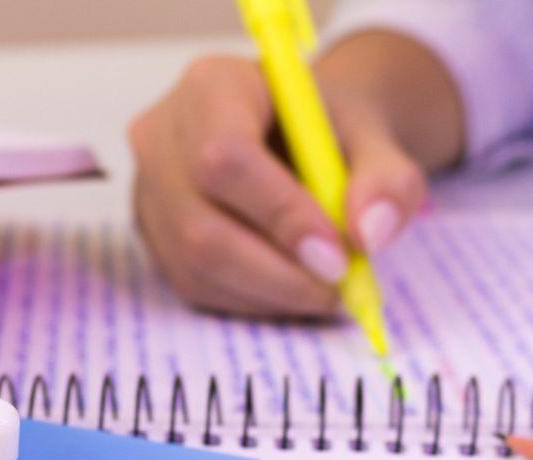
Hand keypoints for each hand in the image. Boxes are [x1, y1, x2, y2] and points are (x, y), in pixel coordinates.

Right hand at [128, 34, 461, 317]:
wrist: (300, 133)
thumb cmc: (327, 129)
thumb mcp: (373, 136)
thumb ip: (386, 178)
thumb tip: (370, 235)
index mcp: (212, 86)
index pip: (224, 155)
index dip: (279, 213)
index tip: (336, 255)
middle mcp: (161, 135)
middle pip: (198, 223)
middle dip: (275, 271)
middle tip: (337, 288)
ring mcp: (147, 188)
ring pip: (192, 263)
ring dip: (266, 293)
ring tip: (322, 291)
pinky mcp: (152, 233)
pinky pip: (191, 283)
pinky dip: (249, 300)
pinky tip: (289, 289)